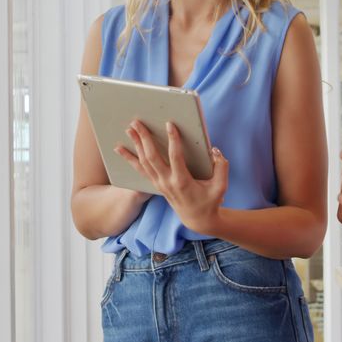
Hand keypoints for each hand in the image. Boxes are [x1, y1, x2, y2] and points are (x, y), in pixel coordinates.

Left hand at [115, 120, 227, 234]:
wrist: (197, 219)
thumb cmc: (210, 201)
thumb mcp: (221, 186)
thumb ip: (221, 167)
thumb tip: (215, 151)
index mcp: (182, 181)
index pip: (175, 157)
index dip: (173, 140)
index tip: (170, 124)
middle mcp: (167, 182)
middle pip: (151, 157)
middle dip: (144, 138)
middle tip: (138, 122)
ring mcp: (159, 184)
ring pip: (143, 162)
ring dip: (135, 145)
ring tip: (129, 129)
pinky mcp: (156, 184)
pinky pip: (140, 169)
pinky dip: (129, 158)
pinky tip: (120, 149)